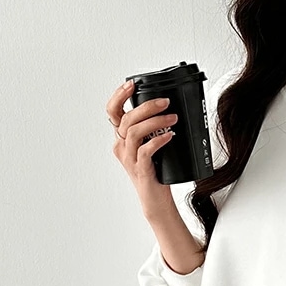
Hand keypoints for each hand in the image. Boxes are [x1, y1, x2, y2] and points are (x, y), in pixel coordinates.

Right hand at [106, 78, 177, 215]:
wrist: (156, 201)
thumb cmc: (156, 174)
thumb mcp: (152, 147)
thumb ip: (153, 131)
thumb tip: (168, 111)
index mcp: (122, 139)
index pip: (113, 112)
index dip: (119, 96)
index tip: (132, 84)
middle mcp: (122, 147)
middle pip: (126, 119)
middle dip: (147, 106)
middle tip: (166, 102)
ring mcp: (129, 159)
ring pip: (134, 132)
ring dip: (156, 121)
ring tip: (173, 119)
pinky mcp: (140, 170)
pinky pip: (145, 150)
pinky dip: (159, 140)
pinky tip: (170, 136)